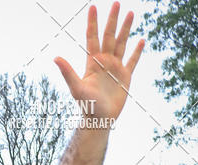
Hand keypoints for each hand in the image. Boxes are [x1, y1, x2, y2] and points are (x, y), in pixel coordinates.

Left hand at [54, 3, 144, 123]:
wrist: (99, 120)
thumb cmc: (86, 106)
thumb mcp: (77, 87)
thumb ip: (67, 72)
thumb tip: (55, 58)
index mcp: (93, 62)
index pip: (92, 38)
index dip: (93, 23)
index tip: (93, 7)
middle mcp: (104, 62)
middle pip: (109, 36)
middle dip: (112, 20)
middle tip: (116, 3)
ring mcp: (115, 68)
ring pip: (122, 44)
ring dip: (126, 29)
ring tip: (131, 13)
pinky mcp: (125, 77)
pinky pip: (132, 61)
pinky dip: (137, 51)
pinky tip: (141, 40)